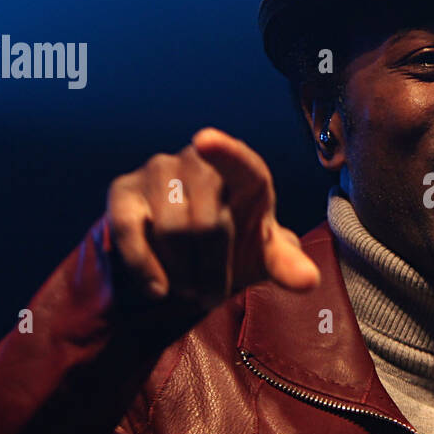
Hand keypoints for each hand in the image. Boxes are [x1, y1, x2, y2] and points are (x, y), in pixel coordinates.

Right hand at [104, 127, 319, 310]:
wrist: (183, 255)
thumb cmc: (233, 246)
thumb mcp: (262, 256)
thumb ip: (285, 265)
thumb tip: (309, 280)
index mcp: (244, 173)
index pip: (239, 162)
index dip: (224, 152)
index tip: (205, 140)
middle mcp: (199, 161)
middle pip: (206, 223)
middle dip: (211, 270)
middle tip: (212, 294)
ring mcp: (158, 171)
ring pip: (170, 230)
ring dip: (183, 272)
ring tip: (189, 285)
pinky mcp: (124, 191)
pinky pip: (129, 228)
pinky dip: (144, 265)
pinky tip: (157, 289)